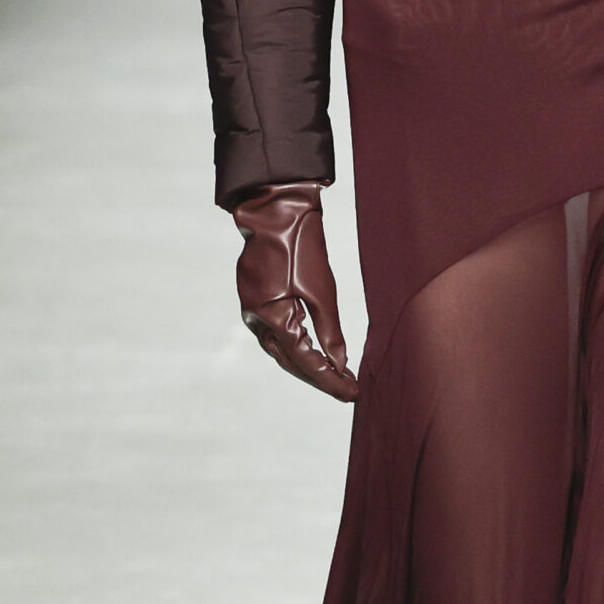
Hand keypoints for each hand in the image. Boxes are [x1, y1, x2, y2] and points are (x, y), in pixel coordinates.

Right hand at [233, 183, 357, 402]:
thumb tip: (339, 363)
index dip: (330, 380)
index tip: (352, 393)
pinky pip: (274, 334)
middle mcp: (256, 319)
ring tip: (334, 377)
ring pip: (280, 350)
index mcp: (273, 317)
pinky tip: (312, 353)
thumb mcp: (322, 289)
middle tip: (347, 391)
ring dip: (306, 365)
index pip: (305, 361)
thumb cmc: (300, 245)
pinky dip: (294, 346)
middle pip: (290, 361)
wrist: (275, 210)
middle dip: (319, 377)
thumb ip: (329, 330)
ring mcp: (251, 310)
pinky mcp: (253, 300)